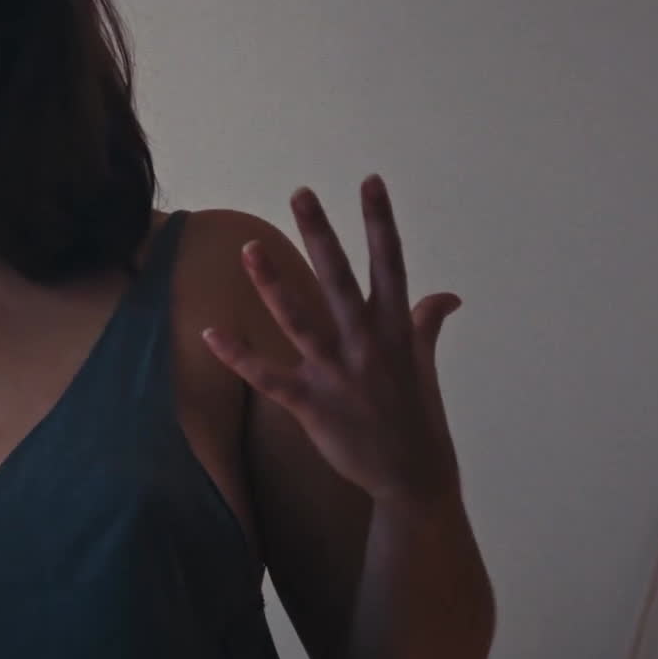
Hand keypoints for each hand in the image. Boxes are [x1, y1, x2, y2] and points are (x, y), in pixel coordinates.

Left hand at [201, 175, 463, 508]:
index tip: (370, 181)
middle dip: (321, 235)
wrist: (414, 477)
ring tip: (248, 249)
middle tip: (300, 193)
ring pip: (300, 320)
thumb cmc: (418, 416)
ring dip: (272, 285)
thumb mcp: (423, 365)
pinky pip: (268, 376)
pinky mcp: (312, 404)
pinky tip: (210, 333)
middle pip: (340, 279)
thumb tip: (447, 296)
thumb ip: (425, 324)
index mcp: (396, 330)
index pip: (390, 264)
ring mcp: (338, 373)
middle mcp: (367, 344)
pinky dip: (238, 355)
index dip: (379, 221)